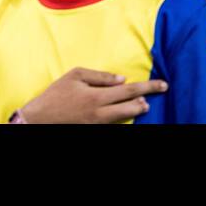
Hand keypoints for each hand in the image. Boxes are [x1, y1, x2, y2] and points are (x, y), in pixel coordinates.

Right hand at [18, 68, 168, 123]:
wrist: (41, 118)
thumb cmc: (56, 93)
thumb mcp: (75, 76)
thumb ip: (100, 76)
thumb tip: (122, 79)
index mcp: (97, 96)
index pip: (129, 90)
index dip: (148, 87)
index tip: (164, 85)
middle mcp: (101, 113)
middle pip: (132, 108)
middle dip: (146, 100)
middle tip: (156, 94)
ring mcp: (99, 124)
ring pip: (125, 118)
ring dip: (136, 110)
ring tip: (142, 104)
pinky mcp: (95, 129)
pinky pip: (114, 123)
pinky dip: (122, 117)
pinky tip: (124, 111)